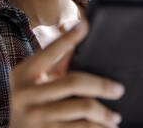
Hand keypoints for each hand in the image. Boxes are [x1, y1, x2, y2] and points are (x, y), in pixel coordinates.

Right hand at [9, 20, 124, 127]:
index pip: (50, 52)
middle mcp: (26, 94)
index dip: (68, 38)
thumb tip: (78, 38)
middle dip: (102, 85)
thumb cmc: (26, 103)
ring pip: (82, 108)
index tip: (84, 25)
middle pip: (73, 82)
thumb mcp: (33, 82)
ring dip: (104, 114)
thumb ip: (54, 64)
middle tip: (119, 89)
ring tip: (115, 116)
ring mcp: (35, 117)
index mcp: (23, 74)